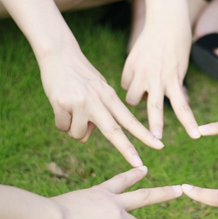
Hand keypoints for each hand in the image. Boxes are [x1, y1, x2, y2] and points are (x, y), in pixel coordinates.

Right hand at [38, 45, 162, 166]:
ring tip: (71, 110)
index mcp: (110, 96)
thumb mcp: (99, 87)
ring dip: (74, 128)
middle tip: (139, 164)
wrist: (59, 53)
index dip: (144, 135)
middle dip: (128, 150)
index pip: (130, 120)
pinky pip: (63, 127)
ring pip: (79, 134)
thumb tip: (96, 132)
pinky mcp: (63, 104)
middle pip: (114, 132)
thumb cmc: (80, 73)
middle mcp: (98, 100)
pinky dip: (61, 122)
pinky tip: (60, 105)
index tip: (158, 145)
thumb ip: (104, 107)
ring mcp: (80, 103)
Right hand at [50, 166, 181, 218]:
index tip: (144, 168)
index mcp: (102, 192)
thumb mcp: (75, 209)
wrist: (53, 217)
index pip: (122, 180)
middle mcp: (113, 200)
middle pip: (146, 196)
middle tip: (179, 190)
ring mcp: (117, 214)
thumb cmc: (53, 214)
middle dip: (165, 193)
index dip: (134, 174)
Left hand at [121, 0, 199, 139]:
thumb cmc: (156, 35)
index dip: (136, 88)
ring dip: (155, 125)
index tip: (146, 80)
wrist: (169, 21)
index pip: (127, 88)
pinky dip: (188, 120)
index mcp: (130, 67)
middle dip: (130, 118)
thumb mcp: (140, 50)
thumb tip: (145, 91)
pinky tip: (195, 133)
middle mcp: (140, 75)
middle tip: (128, 135)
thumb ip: (139, 70)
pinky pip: (181, 104)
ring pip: (153, 107)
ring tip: (156, 141)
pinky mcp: (175, 79)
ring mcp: (157, 78)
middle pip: (132, 99)